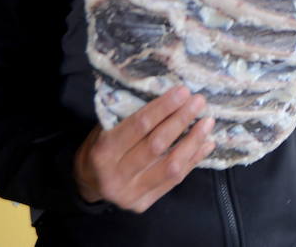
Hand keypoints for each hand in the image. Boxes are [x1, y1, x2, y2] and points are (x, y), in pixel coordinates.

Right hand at [72, 86, 215, 211]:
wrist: (88, 183)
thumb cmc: (99, 147)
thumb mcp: (104, 128)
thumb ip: (129, 118)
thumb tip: (168, 97)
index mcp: (103, 151)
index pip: (139, 126)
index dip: (163, 108)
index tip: (182, 92)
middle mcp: (116, 175)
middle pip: (157, 145)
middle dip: (181, 121)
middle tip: (198, 102)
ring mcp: (130, 193)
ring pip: (170, 167)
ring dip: (193, 142)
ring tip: (207, 123)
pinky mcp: (143, 204)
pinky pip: (173, 181)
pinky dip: (192, 161)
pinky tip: (206, 144)